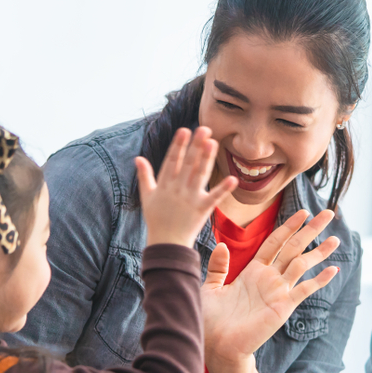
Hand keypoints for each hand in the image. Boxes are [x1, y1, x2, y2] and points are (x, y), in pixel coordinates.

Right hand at [136, 127, 236, 247]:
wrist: (166, 244)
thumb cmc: (156, 219)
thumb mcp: (146, 196)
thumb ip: (144, 176)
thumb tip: (138, 158)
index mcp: (165, 184)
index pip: (172, 161)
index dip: (178, 145)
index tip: (184, 130)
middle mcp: (178, 189)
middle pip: (188, 164)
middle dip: (196, 146)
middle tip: (204, 129)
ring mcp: (190, 199)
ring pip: (200, 175)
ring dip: (207, 159)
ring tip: (213, 143)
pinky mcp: (202, 210)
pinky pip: (214, 198)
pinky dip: (223, 189)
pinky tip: (233, 179)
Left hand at [202, 209, 339, 367]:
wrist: (217, 347)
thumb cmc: (211, 321)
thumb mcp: (210, 287)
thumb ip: (218, 267)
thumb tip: (222, 245)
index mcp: (252, 272)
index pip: (275, 243)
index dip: (289, 227)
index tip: (303, 212)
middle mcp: (269, 279)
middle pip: (293, 248)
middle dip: (310, 230)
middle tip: (328, 214)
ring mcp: (278, 292)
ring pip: (302, 265)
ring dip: (319, 252)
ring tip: (336, 238)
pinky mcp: (283, 307)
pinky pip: (304, 290)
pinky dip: (319, 280)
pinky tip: (333, 269)